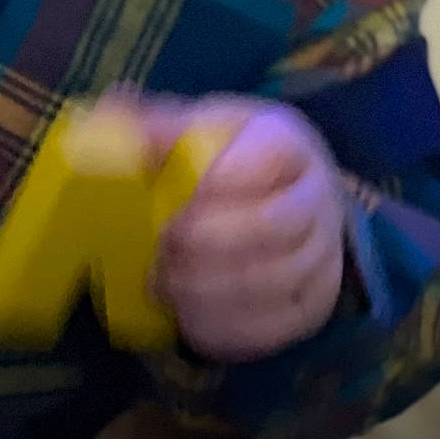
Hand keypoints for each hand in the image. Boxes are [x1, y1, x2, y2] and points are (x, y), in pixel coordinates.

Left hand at [139, 94, 347, 360]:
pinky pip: (272, 329)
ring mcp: (323, 257)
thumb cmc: (230, 158)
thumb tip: (116, 110)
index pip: (269, 155)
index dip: (216, 181)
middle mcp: (319, 197)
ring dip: (207, 289)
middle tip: (158, 251)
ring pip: (272, 283)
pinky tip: (185, 314)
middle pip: (271, 226)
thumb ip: (162, 124)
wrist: (283, 197)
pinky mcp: (313, 307)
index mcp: (289, 140)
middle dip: (205, 243)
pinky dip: (223, 325)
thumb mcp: (200, 128)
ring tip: (162, 285)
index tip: (168, 199)